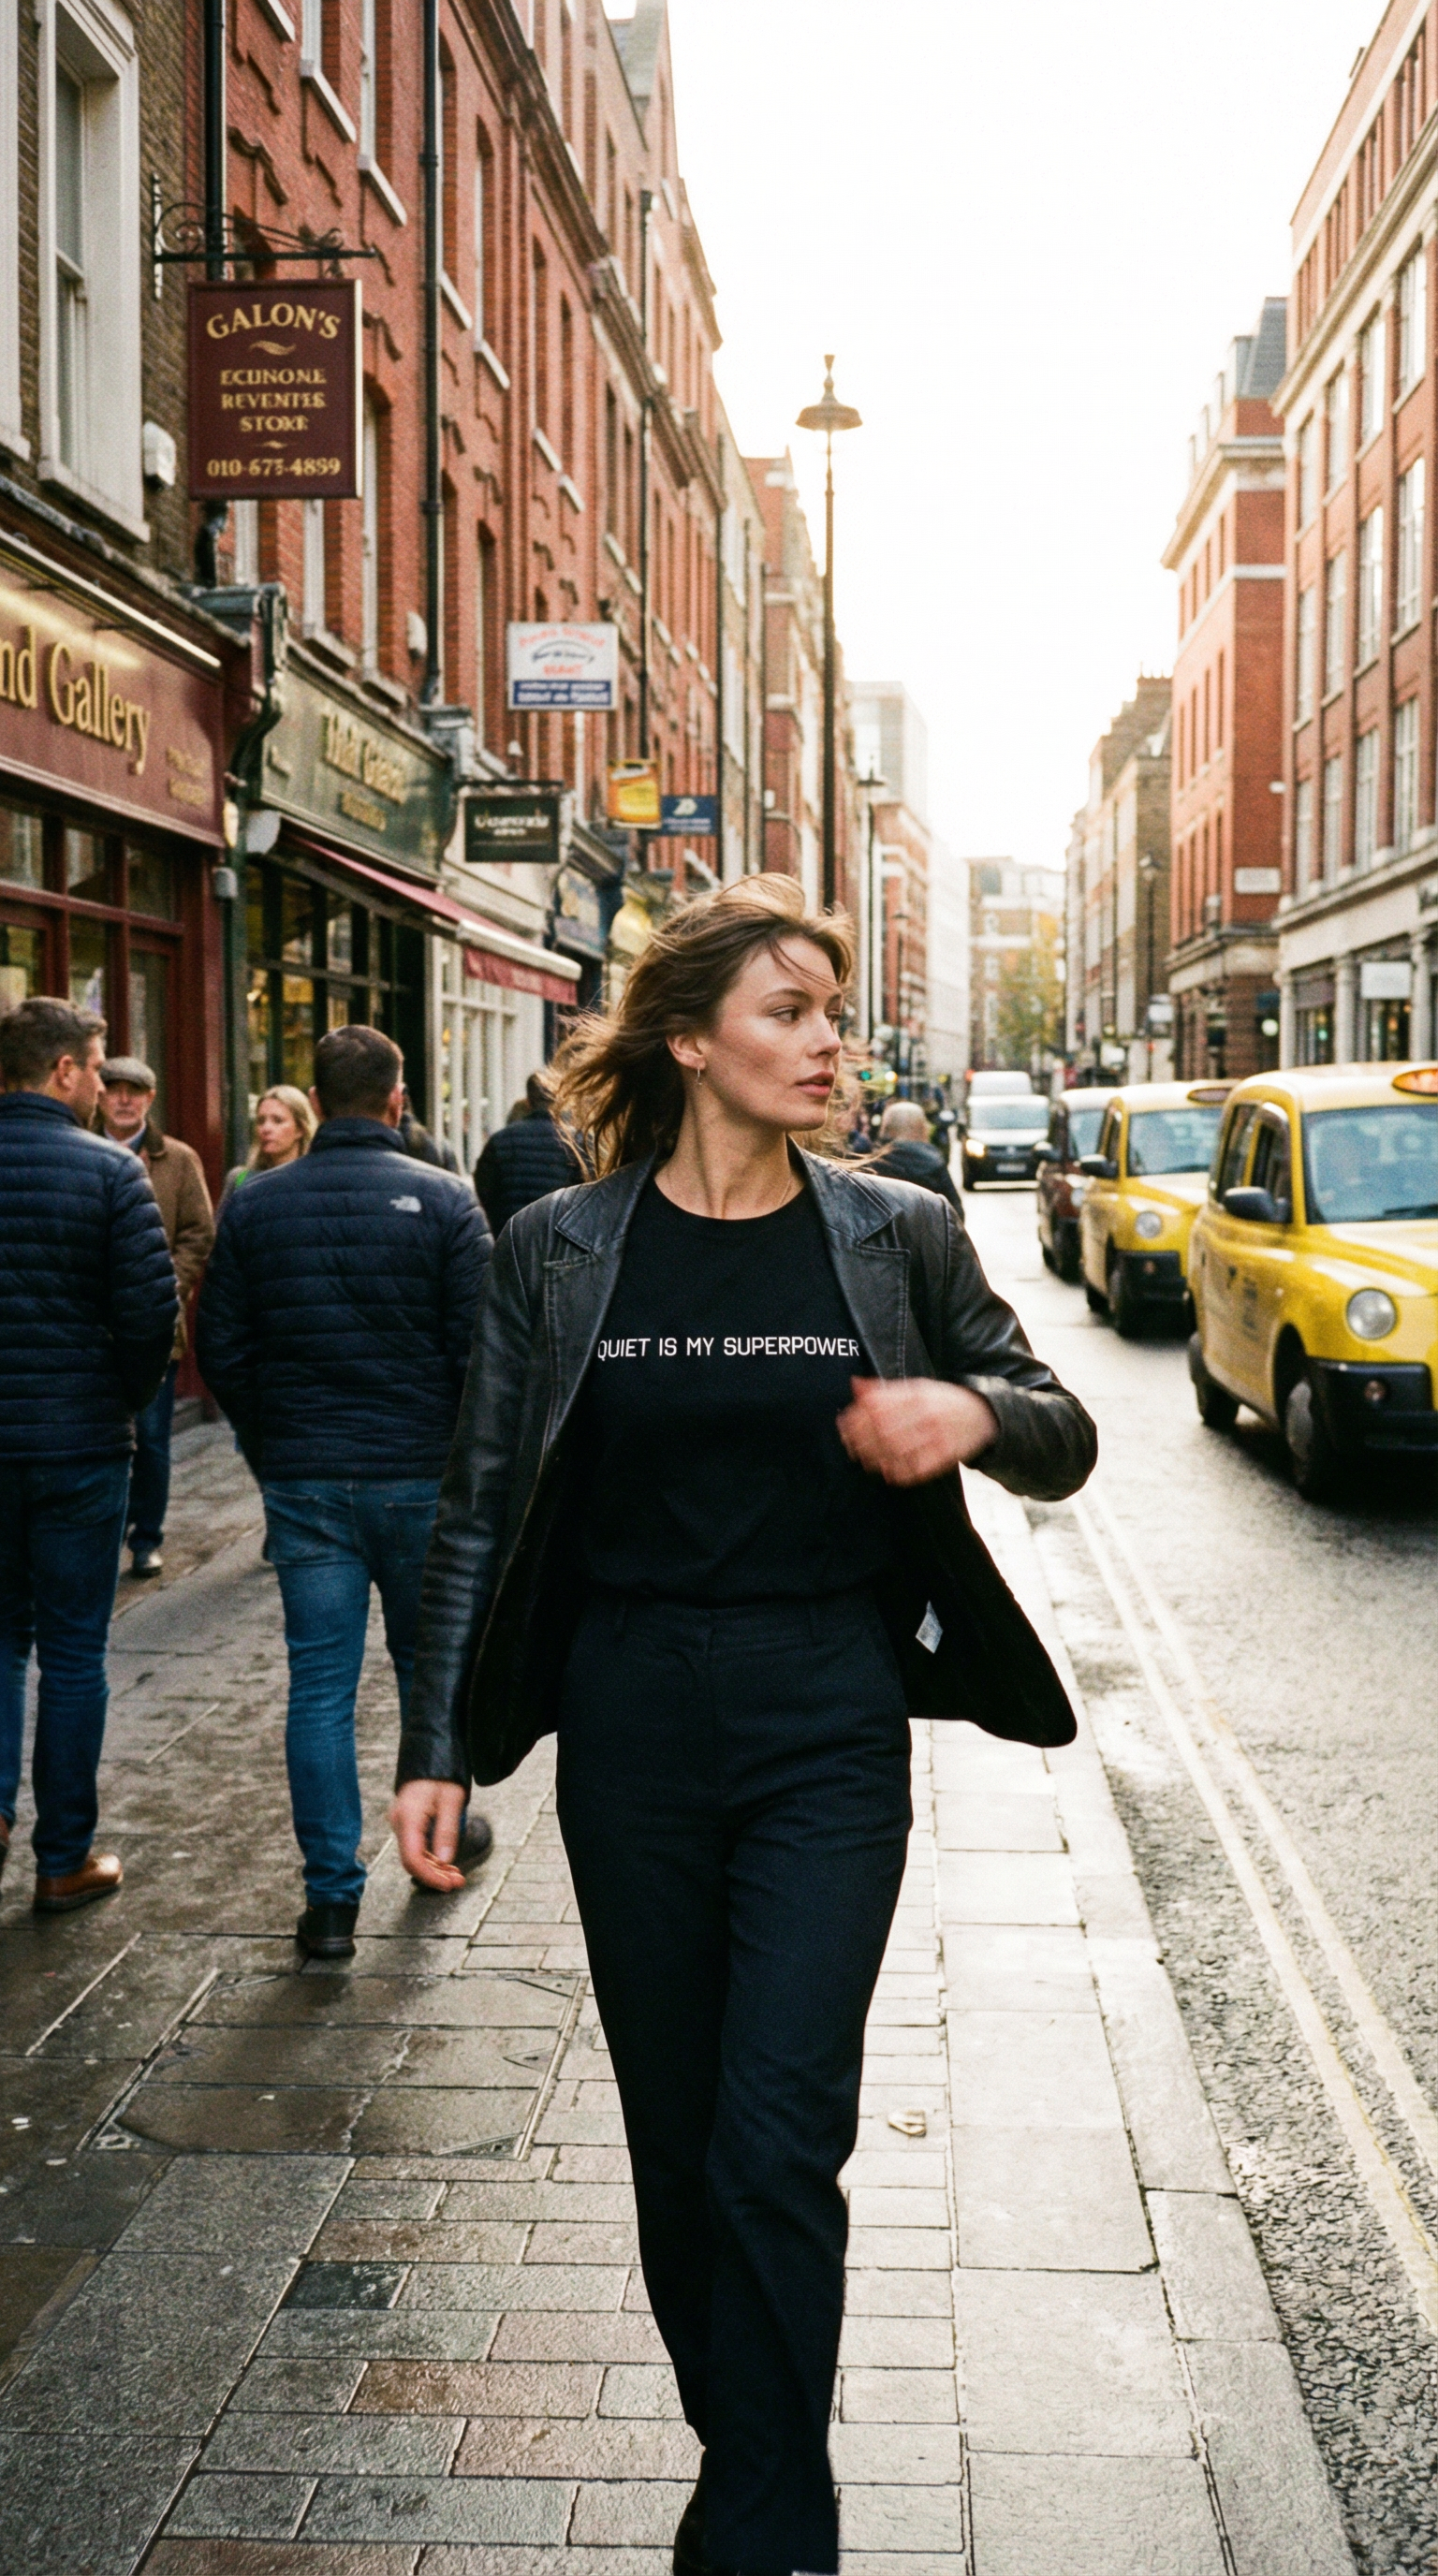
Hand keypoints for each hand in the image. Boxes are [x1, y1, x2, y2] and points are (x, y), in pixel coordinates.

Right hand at [390, 1778, 467, 1890]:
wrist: (431, 1754)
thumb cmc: (443, 1774)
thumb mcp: (452, 1800)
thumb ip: (447, 1831)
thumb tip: (445, 1860)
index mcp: (408, 1818)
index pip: (413, 1858)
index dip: (429, 1876)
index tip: (448, 1885)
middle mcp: (400, 1822)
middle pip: (412, 1860)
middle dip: (435, 1875)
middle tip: (458, 1882)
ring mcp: (402, 1823)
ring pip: (415, 1855)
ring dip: (435, 1868)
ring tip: (456, 1876)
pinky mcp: (407, 1823)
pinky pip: (416, 1846)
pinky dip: (431, 1857)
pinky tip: (446, 1864)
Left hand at [837, 1376, 998, 1485]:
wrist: (983, 1415)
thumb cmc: (942, 1401)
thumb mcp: (917, 1387)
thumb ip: (886, 1390)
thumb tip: (855, 1385)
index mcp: (918, 1393)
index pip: (879, 1405)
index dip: (857, 1417)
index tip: (843, 1424)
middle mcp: (927, 1412)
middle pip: (884, 1428)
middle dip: (861, 1439)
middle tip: (849, 1446)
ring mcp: (937, 1434)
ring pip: (897, 1449)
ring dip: (875, 1457)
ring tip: (863, 1460)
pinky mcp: (946, 1454)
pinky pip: (917, 1467)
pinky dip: (899, 1472)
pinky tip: (887, 1471)